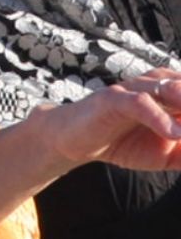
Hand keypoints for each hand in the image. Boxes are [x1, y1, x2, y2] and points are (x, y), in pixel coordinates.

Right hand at [43, 69, 180, 171]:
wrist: (69, 144)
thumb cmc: (119, 144)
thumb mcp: (161, 154)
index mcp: (175, 94)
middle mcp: (159, 85)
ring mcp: (136, 89)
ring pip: (172, 88)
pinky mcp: (113, 98)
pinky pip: (141, 103)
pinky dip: (160, 117)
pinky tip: (174, 134)